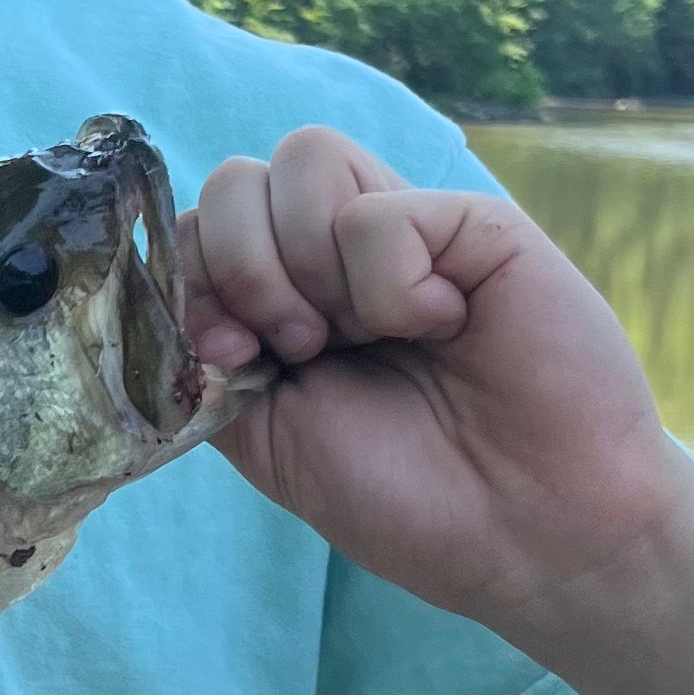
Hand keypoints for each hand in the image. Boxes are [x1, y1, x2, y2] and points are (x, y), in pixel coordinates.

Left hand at [179, 125, 689, 637]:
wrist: (529, 537)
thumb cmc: (411, 498)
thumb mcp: (271, 439)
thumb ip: (210, 361)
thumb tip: (163, 292)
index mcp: (287, 298)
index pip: (198, 225)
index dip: (189, 279)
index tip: (226, 354)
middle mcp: (341, 252)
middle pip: (234, 177)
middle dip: (240, 268)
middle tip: (299, 349)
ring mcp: (410, 229)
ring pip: (301, 157)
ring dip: (307, 264)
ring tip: (366, 336)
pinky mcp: (474, 225)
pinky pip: (380, 209)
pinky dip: (389, 285)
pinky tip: (443, 327)